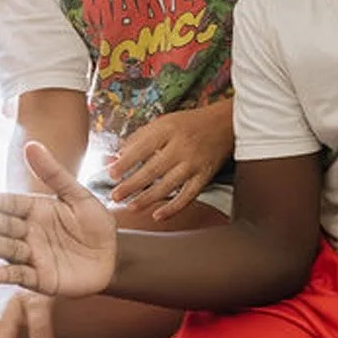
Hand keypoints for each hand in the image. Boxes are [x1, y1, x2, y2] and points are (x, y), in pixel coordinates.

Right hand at [0, 141, 117, 297]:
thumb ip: (54, 173)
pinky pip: (18, 275)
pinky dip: (2, 274)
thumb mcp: (79, 196)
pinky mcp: (38, 278)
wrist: (113, 256)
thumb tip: (31, 144)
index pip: (13, 204)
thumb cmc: (95, 224)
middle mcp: (28, 233)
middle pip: (5, 226)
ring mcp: (31, 255)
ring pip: (6, 249)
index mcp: (36, 210)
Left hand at [106, 103, 231, 219]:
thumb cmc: (190, 124)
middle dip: (131, 185)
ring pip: (168, 185)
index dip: (125, 162)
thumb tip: (116, 157)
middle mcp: (181, 146)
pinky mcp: (204, 176)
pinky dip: (173, 207)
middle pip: (153, 169)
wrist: (225, 123)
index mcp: (168, 129)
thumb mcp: (163, 122)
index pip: (142, 148)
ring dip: (147, 198)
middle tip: (116, 195)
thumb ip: (139, 138)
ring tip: (131, 206)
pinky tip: (158, 215)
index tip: (112, 173)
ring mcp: (194, 163)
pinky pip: (188, 195)